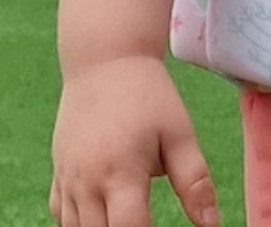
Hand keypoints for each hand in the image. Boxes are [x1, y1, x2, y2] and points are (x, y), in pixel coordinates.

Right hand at [50, 56, 219, 226]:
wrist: (104, 59)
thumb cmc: (148, 95)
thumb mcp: (179, 134)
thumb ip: (194, 182)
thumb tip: (212, 224)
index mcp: (121, 173)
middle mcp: (87, 181)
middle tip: (145, 222)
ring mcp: (68, 177)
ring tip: (127, 220)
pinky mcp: (58, 170)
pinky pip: (61, 214)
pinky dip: (78, 223)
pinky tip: (101, 217)